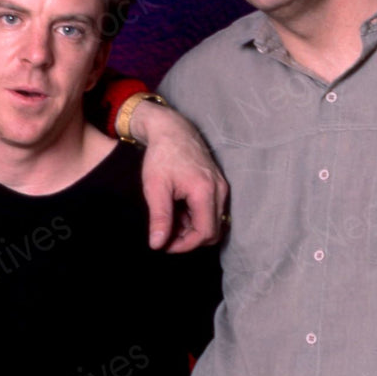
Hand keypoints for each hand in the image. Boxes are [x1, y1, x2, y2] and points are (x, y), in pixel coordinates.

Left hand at [133, 100, 227, 252]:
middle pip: (213, 231)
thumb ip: (159, 218)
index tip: (165, 245)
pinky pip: (212, 209)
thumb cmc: (161, 155)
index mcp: (205, 191)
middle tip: (166, 236)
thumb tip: (157, 244)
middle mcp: (219, 190)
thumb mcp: (155, 187)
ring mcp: (221, 186)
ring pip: (213, 221)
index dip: (185, 245)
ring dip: (192, 228)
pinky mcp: (217, 183)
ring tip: (169, 220)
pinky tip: (177, 210)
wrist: (171, 129)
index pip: (205, 233)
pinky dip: (195, 216)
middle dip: (189, 239)